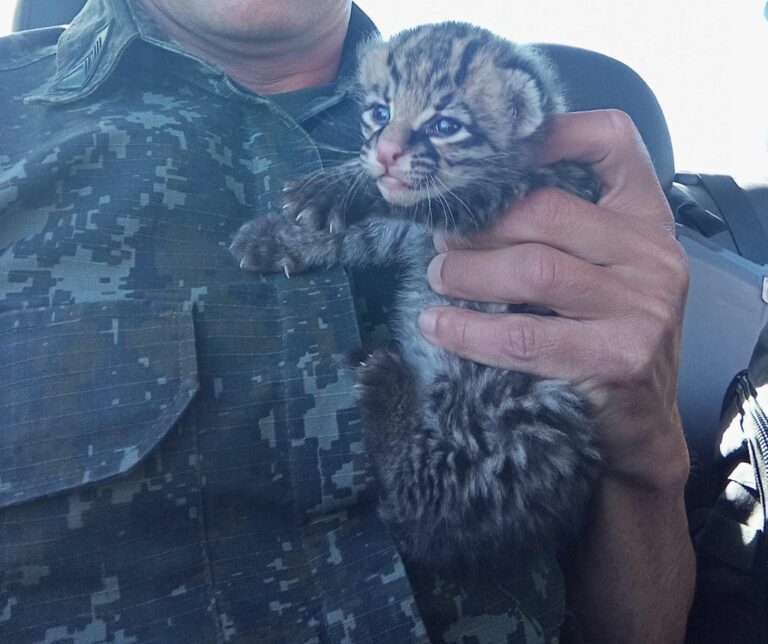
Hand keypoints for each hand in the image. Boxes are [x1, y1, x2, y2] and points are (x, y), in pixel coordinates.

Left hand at [418, 109, 689, 490]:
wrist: (640, 429)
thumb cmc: (605, 339)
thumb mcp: (600, 275)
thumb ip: (562, 235)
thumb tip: (467, 210)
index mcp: (647, 220)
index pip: (614, 141)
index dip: (553, 131)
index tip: (493, 154)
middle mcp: (653, 254)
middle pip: (548, 210)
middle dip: (480, 224)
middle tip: (440, 239)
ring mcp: (643, 306)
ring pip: (533, 269)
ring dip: (468, 272)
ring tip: (437, 277)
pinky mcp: (619, 357)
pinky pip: (525, 335)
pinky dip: (470, 330)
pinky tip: (438, 325)